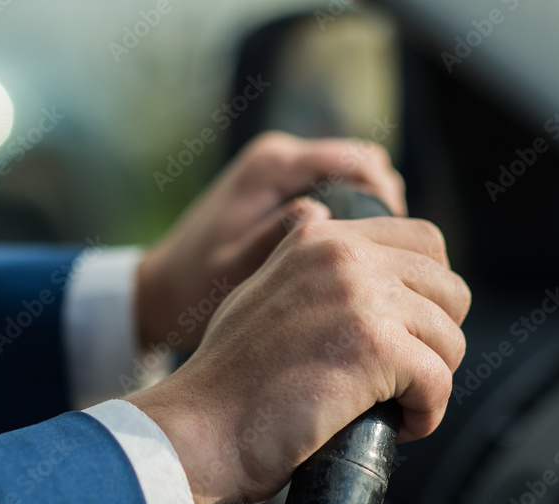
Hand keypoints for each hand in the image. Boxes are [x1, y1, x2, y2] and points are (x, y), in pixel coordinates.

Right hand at [128, 214, 469, 503]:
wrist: (199, 428)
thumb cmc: (230, 381)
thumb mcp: (265, 291)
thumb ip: (315, 270)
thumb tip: (371, 270)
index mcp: (321, 237)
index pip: (425, 240)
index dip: (431, 294)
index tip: (409, 335)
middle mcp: (344, 255)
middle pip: (450, 288)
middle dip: (437, 340)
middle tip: (403, 378)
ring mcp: (360, 298)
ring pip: (450, 338)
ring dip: (431, 381)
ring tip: (393, 405)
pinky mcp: (374, 349)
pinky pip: (439, 382)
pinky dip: (426, 414)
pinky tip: (397, 427)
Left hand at [135, 131, 405, 348]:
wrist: (159, 291)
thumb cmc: (194, 289)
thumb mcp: (235, 272)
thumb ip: (278, 241)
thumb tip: (321, 217)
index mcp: (272, 167)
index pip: (360, 164)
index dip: (392, 205)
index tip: (400, 256)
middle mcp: (279, 157)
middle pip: (366, 167)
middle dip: (388, 213)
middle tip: (395, 266)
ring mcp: (280, 170)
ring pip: (355, 180)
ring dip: (372, 218)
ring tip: (376, 270)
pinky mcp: (279, 189)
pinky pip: (335, 194)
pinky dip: (352, 222)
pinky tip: (351, 267)